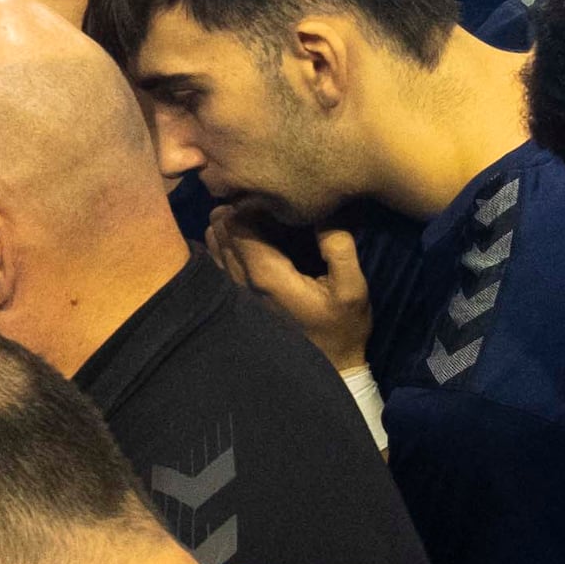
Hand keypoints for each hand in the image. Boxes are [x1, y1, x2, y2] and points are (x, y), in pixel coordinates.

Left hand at [208, 204, 369, 377]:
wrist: (328, 365)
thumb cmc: (341, 327)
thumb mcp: (352, 288)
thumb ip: (338, 246)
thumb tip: (322, 210)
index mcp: (265, 275)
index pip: (237, 223)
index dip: (252, 203)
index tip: (276, 198)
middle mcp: (239, 282)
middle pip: (219, 229)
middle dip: (237, 209)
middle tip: (267, 204)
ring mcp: (232, 292)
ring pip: (212, 242)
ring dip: (229, 225)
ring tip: (260, 220)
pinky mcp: (233, 298)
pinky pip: (215, 259)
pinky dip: (225, 243)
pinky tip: (250, 240)